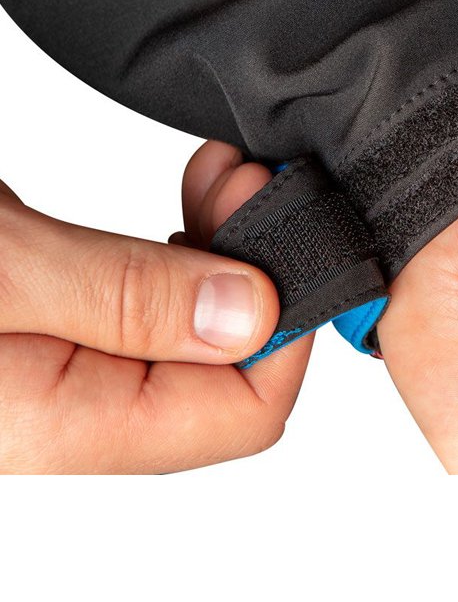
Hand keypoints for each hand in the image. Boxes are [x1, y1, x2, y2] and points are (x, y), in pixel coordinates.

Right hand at [0, 143, 310, 472]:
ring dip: (231, 252)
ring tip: (224, 178)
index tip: (285, 239)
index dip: (285, 331)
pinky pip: (162, 306)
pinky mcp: (70, 324)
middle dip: (262, 274)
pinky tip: (195, 203)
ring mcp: (74, 365)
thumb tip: (249, 315)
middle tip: (250, 187)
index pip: (239, 415)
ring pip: (200, 330)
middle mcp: (77, 407)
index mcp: (64, 422)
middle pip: (229, 370)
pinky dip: (191, 250)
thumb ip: (124, 299)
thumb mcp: (5, 267)